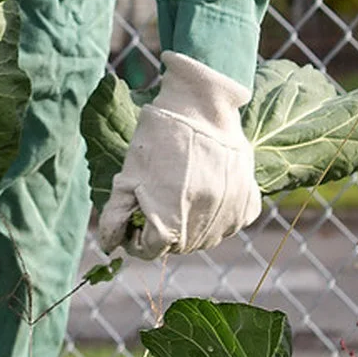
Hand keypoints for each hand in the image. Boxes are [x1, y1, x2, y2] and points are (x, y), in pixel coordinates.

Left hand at [95, 54, 261, 259]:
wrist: (201, 106)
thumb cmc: (157, 138)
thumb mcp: (127, 176)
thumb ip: (115, 217)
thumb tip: (109, 245)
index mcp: (169, 223)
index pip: (149, 250)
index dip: (136, 238)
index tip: (134, 222)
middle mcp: (202, 226)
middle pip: (177, 247)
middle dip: (161, 233)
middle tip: (157, 205)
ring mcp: (229, 216)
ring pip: (205, 239)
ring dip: (190, 227)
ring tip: (182, 196)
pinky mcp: (248, 203)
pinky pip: (231, 224)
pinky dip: (218, 216)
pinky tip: (207, 193)